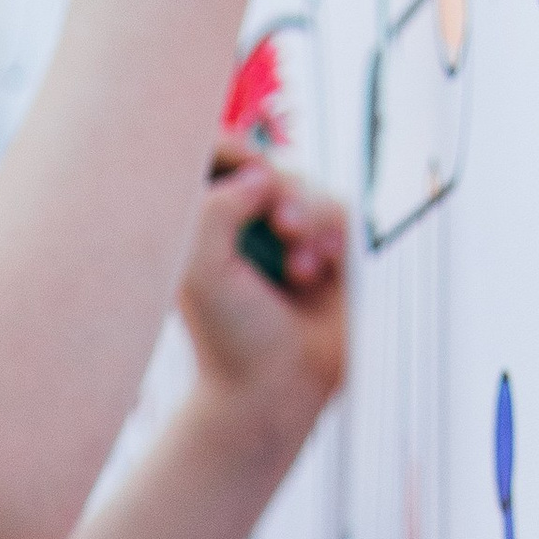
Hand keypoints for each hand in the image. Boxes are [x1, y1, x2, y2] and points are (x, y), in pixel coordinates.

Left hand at [180, 151, 348, 429]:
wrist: (274, 391)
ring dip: (308, 216)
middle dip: (276, 187)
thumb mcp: (201, 270)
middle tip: (280, 223)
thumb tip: (261, 174)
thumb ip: (214, 208)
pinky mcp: (326, 249)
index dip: (227, 148)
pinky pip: (338, 210)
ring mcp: (286, 236)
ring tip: (300, 265)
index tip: (242, 168)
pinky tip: (315, 272)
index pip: (210, 158)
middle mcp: (243, 225)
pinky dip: (329, 234)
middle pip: (264, 164)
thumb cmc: (228, 338)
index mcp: (200, 225)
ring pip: (305, 185)